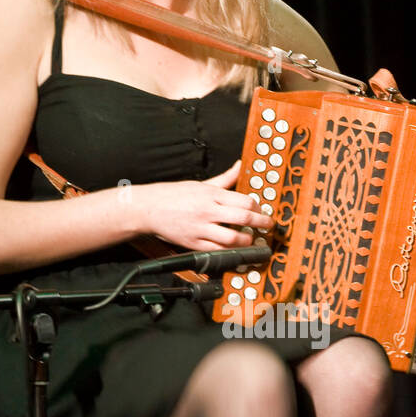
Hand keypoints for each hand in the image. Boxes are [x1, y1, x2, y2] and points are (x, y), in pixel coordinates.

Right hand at [141, 160, 274, 251]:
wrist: (147, 208)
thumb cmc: (172, 195)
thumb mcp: (200, 183)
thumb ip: (224, 178)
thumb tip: (239, 166)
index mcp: (210, 194)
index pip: (244, 200)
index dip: (258, 207)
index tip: (261, 210)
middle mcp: (208, 210)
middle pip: (243, 217)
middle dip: (261, 223)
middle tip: (268, 225)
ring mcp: (201, 228)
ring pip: (233, 237)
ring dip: (247, 240)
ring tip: (251, 239)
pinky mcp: (194, 243)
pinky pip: (217, 250)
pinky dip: (229, 251)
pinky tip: (234, 248)